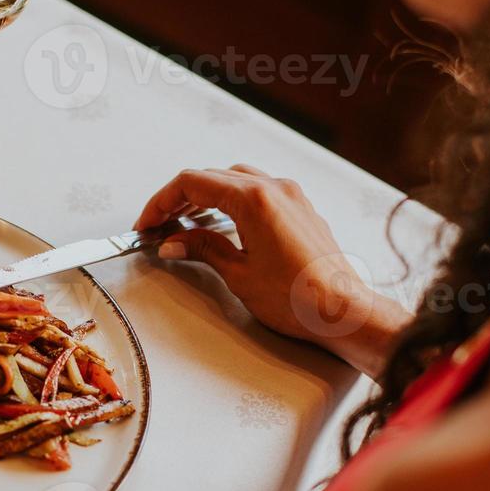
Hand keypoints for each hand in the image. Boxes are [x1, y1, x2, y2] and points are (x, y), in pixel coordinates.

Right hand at [135, 166, 407, 376]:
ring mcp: (291, 197)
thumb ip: (203, 250)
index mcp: (254, 200)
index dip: (162, 202)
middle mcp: (274, 189)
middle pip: (212, 178)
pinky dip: (232, 201)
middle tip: (159, 226)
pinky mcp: (301, 210)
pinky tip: (221, 225)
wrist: (343, 313)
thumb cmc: (300, 299)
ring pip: (235, 180)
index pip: (193, 184)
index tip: (147, 224)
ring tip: (185, 225)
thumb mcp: (239, 274)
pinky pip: (258, 191)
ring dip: (206, 197)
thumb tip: (174, 243)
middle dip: (180, 200)